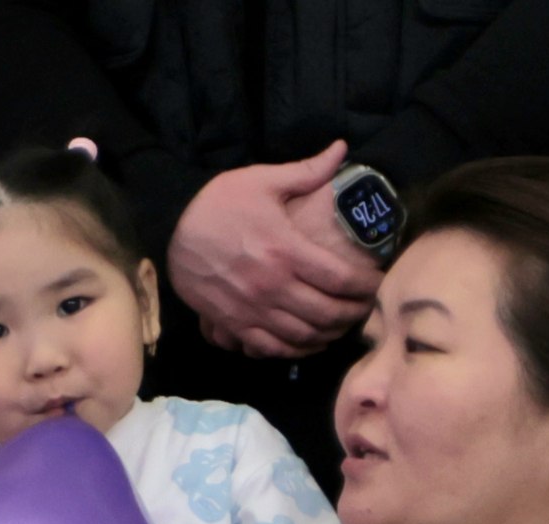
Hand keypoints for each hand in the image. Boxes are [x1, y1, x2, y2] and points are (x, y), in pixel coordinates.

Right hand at [168, 141, 380, 359]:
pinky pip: (273, 349)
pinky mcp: (235, 324)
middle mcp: (272, 286)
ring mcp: (253, 310)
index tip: (377, 282)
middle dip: (355, 313)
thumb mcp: (263, 180)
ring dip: (330, 335)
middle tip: (366, 307)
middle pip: (328, 313)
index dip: (366, 285)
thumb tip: (342, 148)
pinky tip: (310, 341)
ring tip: (342, 324)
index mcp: (285, 250)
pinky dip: (297, 351)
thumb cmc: (219, 202)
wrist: (171, 227)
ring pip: (305, 336)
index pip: (341, 279)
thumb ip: (307, 171)